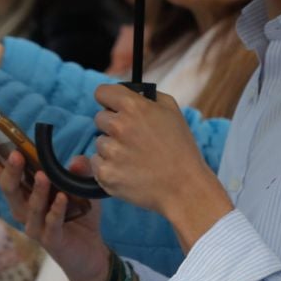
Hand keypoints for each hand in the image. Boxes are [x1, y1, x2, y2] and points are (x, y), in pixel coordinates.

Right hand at [0, 136, 110, 280]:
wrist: (90, 251)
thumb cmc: (78, 215)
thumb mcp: (81, 187)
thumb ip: (78, 172)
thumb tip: (77, 159)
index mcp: (22, 190)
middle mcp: (22, 208)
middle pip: (7, 188)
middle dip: (9, 171)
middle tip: (15, 154)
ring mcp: (34, 225)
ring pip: (28, 207)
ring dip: (36, 190)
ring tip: (42, 175)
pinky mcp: (51, 240)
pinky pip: (50, 224)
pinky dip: (55, 211)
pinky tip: (62, 199)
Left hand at [90, 82, 232, 247]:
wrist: (184, 187)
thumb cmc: (180, 149)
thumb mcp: (171, 110)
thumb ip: (148, 96)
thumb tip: (131, 93)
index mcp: (133, 106)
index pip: (101, 92)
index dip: (109, 100)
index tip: (113, 107)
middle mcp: (118, 126)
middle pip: (100, 119)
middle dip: (112, 126)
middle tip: (133, 139)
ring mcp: (110, 151)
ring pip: (99, 142)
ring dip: (112, 148)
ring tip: (135, 158)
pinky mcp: (105, 173)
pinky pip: (96, 163)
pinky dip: (109, 167)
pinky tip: (128, 171)